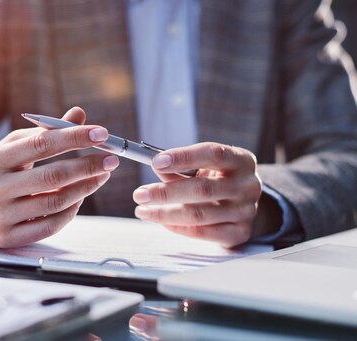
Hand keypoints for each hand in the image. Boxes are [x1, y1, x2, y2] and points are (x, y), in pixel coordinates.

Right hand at [0, 107, 118, 247]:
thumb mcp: (12, 147)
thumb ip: (45, 131)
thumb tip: (79, 115)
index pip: (40, 144)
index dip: (74, 138)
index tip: (101, 134)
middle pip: (51, 177)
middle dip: (87, 166)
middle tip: (111, 159)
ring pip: (54, 203)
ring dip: (84, 188)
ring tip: (100, 176)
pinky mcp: (8, 238)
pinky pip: (50, 225)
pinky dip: (70, 211)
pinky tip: (80, 197)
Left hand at [133, 142, 262, 246]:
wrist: (243, 203)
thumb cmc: (217, 178)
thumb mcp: (204, 166)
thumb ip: (180, 168)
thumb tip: (155, 166)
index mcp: (241, 160)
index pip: (212, 154)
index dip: (183, 157)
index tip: (155, 162)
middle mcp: (248, 185)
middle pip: (202, 189)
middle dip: (165, 193)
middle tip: (139, 194)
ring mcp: (246, 211)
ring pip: (199, 215)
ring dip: (165, 214)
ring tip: (142, 211)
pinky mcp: (240, 233)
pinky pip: (203, 233)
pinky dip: (178, 228)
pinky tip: (162, 222)